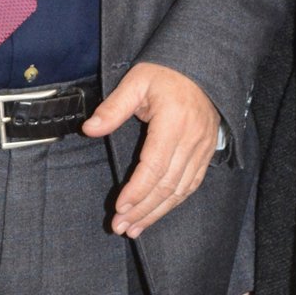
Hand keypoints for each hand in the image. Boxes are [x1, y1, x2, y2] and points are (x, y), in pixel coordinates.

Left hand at [84, 61, 220, 237]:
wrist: (203, 66)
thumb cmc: (166, 72)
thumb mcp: (135, 82)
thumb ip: (113, 108)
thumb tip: (89, 129)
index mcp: (173, 122)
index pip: (155, 166)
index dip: (137, 190)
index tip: (119, 207)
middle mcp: (192, 139)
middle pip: (167, 185)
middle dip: (142, 210)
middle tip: (120, 227)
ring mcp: (202, 148)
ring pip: (180, 190)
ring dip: (157, 212)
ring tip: (134, 229)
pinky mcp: (206, 153)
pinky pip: (191, 184)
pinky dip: (174, 203)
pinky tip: (157, 213)